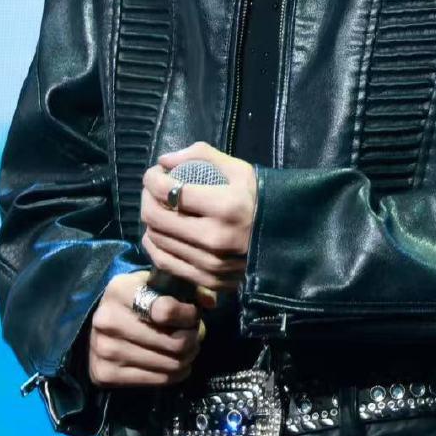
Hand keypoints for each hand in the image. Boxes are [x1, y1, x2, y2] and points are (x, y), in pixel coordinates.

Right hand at [88, 268, 204, 387]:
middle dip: (193, 340)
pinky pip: (158, 380)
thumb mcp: (156, 283)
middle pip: (174, 343)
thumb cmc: (134, 300)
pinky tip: (176, 365)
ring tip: (186, 350)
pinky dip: (175, 375)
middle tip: (194, 336)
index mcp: (120, 290)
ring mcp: (104, 349)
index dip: (189, 315)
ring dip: (187, 358)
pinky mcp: (105, 374)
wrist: (95, 327)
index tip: (193, 315)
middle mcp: (108, 320)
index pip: (167, 310)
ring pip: (170, 364)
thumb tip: (209, 302)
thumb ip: (185, 287)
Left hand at [140, 141, 257, 311]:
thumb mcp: (241, 170)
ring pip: (158, 240)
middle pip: (157, 217)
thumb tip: (164, 161)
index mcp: (226, 206)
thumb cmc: (263, 200)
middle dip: (146, 198)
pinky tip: (158, 234)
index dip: (153, 179)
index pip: (170, 191)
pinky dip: (155, 246)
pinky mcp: (208, 280)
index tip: (154, 174)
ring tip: (159, 209)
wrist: (290, 241)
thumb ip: (202, 156)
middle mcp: (215, 238)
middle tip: (152, 191)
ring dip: (150, 221)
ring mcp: (210, 263)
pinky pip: (165, 262)